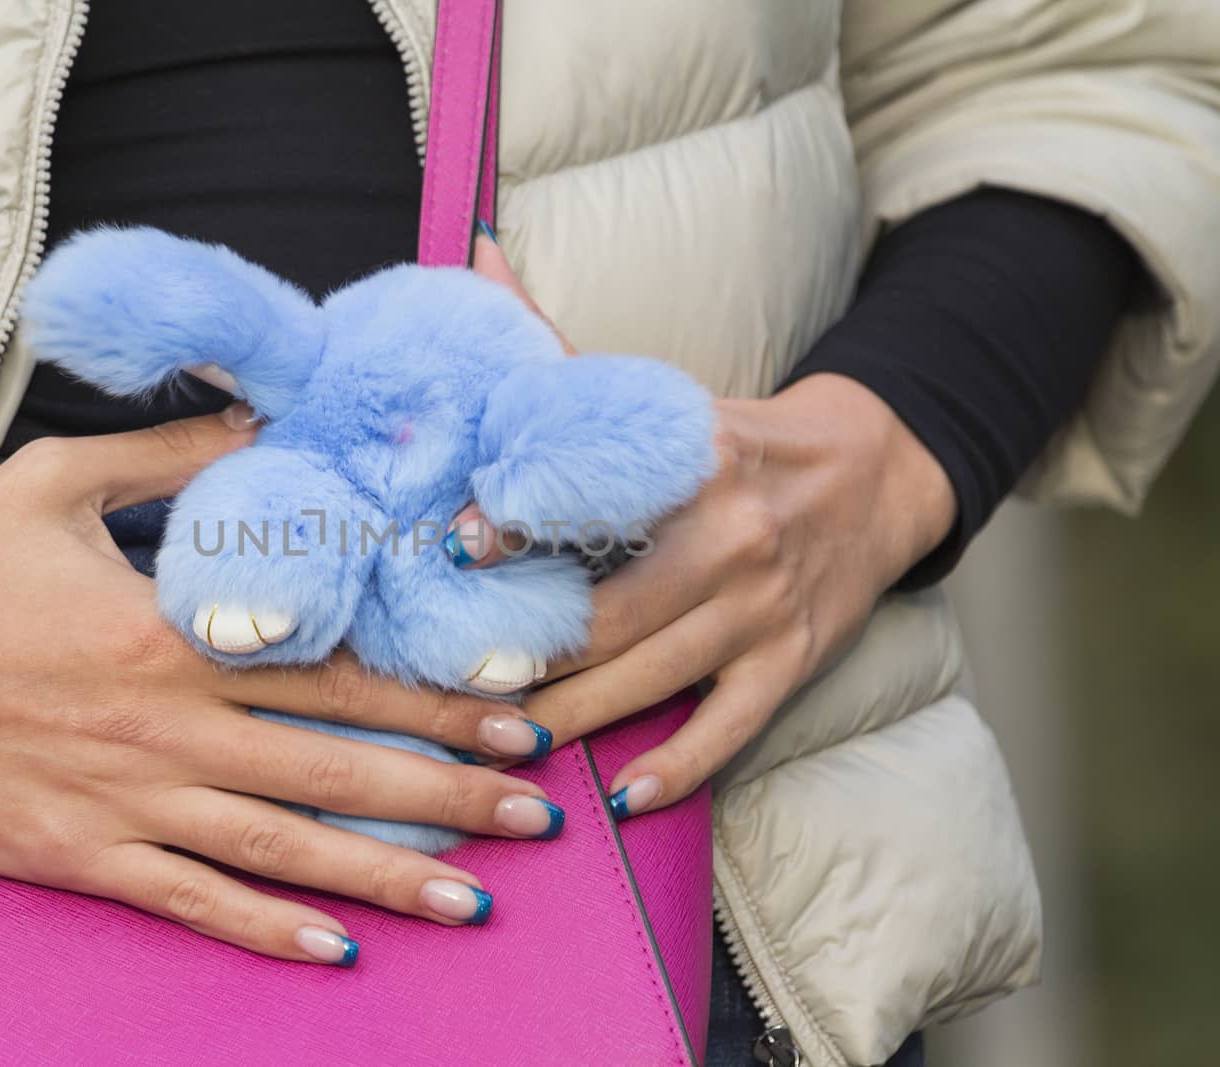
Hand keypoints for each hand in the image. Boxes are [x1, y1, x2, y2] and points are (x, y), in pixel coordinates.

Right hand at [0, 410, 566, 964]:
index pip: (335, 672)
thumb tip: (267, 420)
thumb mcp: (60, 479)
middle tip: (536, 817)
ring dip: (382, 874)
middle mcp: (165, 725)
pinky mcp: (72, 853)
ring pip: (278, 848)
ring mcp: (121, 799)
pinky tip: (332, 949)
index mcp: (172, 634)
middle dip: (447, 795)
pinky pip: (185, 898)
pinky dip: (262, 927)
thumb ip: (178, 457)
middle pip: (334, 768)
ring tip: (472, 900)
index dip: (435, 698)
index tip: (516, 717)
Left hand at [462, 374, 955, 812]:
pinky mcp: (795, 658)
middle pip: (612, 613)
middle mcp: (733, 536)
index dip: (517, 525)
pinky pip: (732, 726)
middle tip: (457, 684)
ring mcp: (767, 605)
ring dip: (577, 718)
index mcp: (694, 461)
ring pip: (656, 677)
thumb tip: (479, 257)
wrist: (875, 470)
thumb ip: (560, 347)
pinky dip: (682, 767)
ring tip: (507, 745)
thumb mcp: (661, 396)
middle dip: (531, 655)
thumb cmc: (737, 439)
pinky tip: (626, 796)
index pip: (592, 496)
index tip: (450, 550)